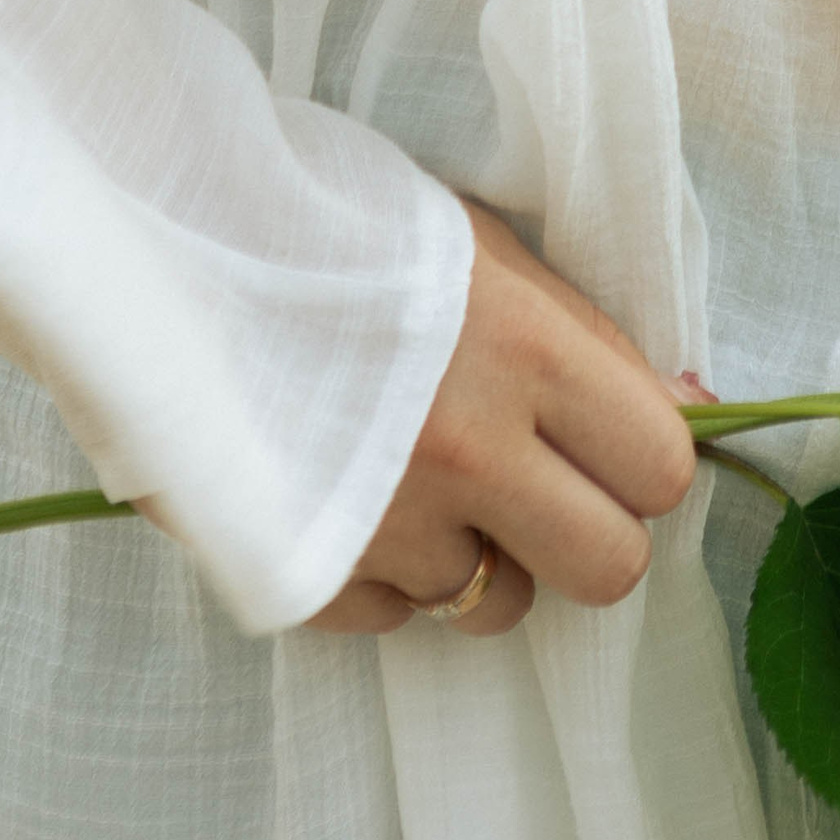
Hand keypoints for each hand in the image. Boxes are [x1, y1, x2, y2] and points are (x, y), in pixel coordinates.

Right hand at [139, 201, 697, 636]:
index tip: (602, 439)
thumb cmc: (326, 222)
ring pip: (492, 604)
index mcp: (524, 349)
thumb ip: (590, 337)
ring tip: (413, 475)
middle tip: (531, 482)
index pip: (661, 467)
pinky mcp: (297, 572)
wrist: (144, 235)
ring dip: (474, 557)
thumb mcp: (477, 243)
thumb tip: (695, 406)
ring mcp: (380, 522)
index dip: (641, 460)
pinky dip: (382, 573)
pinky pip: (390, 617)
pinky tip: (344, 492)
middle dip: (581, 534)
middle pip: (606, 569)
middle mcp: (465, 448)